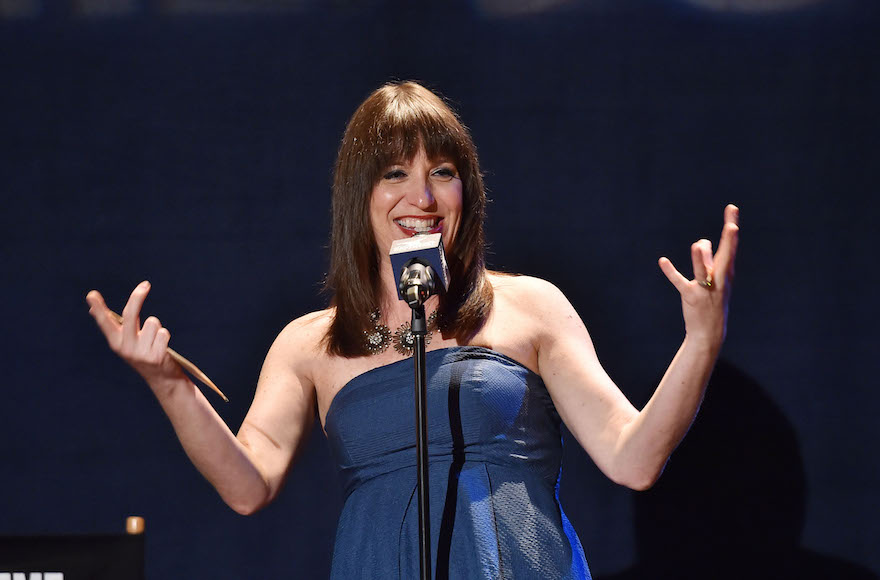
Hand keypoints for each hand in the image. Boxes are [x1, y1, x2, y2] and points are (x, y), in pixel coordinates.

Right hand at [86, 281, 184, 386]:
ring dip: (157, 327)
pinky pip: (163, 333)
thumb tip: (92, 310)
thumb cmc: (144, 354)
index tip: (91, 294)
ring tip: (156, 341)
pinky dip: (164, 336)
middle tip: (146, 284)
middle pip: (130, 315)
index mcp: (116, 343)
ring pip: (153, 322)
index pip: (105, 322)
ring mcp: (140, 353)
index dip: (98, 308)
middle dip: (137, 297)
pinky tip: (162, 348)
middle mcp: (125, 348)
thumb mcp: (127, 342)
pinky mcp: (156, 357)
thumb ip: (114, 326)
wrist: (162, 379)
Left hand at [658, 204, 739, 347]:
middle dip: (729, 241)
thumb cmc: (713, 301)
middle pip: (726, 255)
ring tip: (697, 246)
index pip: (730, 246)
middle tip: (733, 226)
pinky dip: (671, 271)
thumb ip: (707, 260)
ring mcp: (706, 289)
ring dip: (700, 259)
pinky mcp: (691, 297)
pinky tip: (662, 261)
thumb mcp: (714, 280)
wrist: (710, 332)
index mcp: (726, 273)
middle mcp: (719, 279)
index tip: (732, 208)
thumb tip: (701, 243)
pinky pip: (680, 282)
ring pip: (703, 270)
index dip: (731, 227)